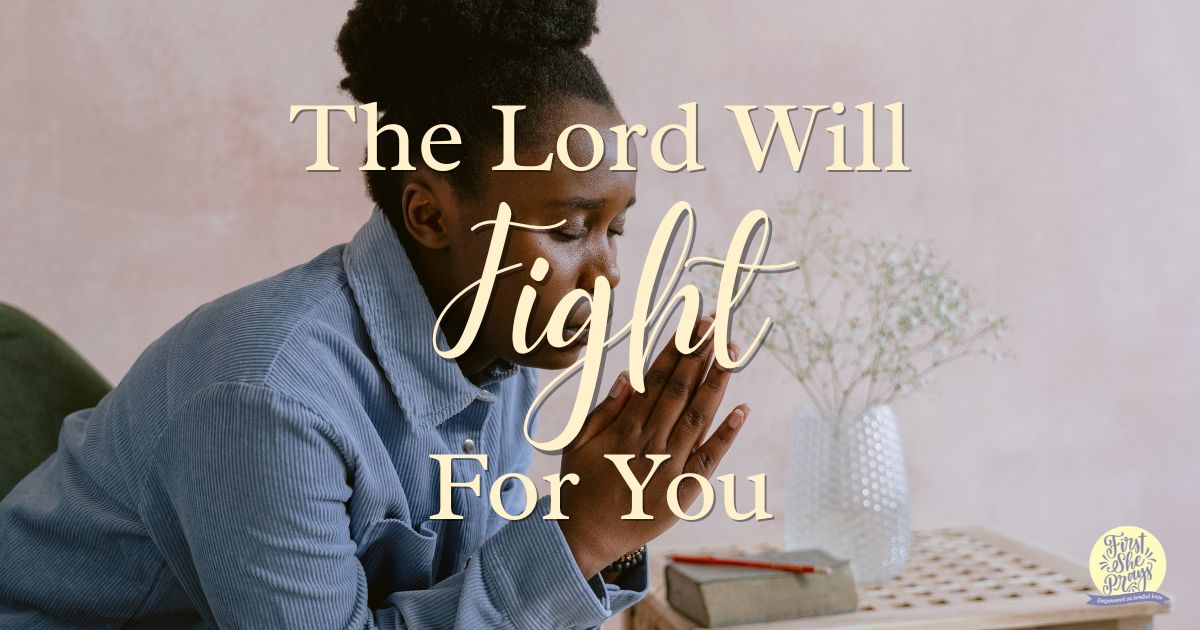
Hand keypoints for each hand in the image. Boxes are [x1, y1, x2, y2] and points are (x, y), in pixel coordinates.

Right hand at [556, 318, 748, 576]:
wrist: (585, 537)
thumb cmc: (579, 486)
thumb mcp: (578, 442)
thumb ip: (604, 409)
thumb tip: (629, 376)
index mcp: (625, 427)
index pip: (656, 378)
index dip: (676, 348)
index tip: (693, 323)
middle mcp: (651, 441)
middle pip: (680, 389)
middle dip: (699, 353)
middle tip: (716, 322)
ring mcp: (669, 466)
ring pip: (698, 415)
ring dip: (717, 381)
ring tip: (731, 351)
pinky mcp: (683, 492)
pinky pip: (709, 458)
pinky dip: (727, 434)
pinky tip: (743, 409)